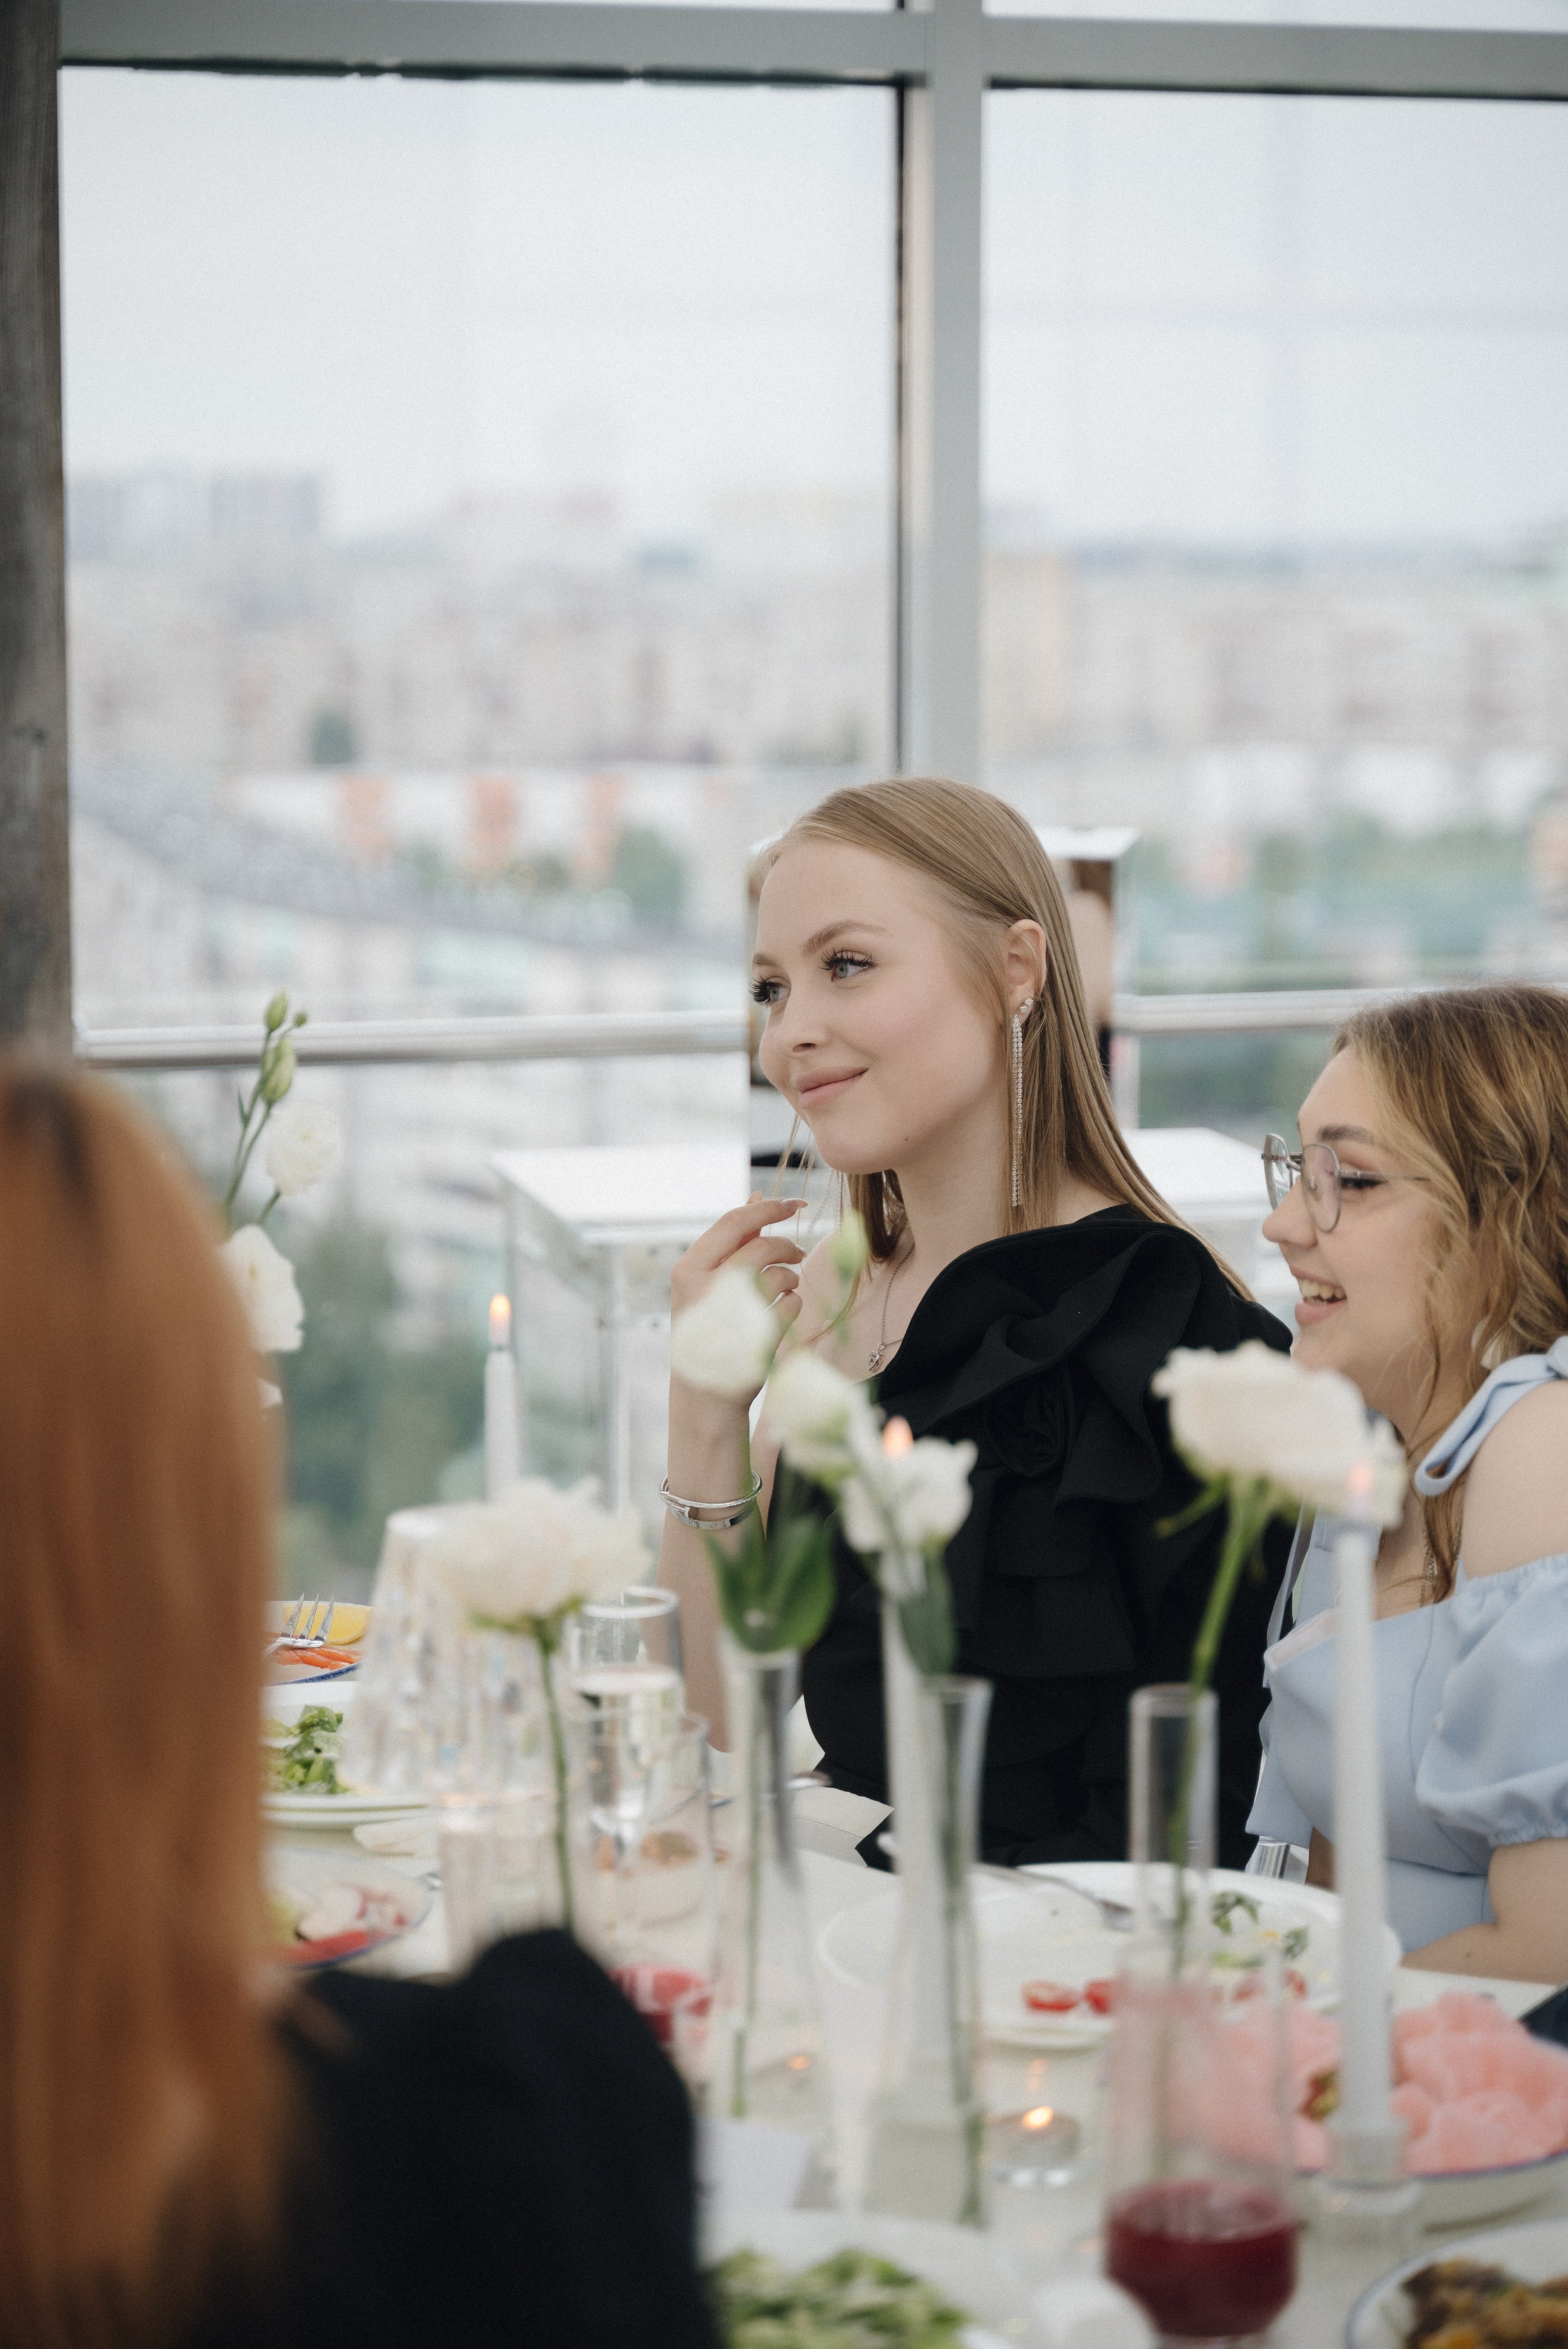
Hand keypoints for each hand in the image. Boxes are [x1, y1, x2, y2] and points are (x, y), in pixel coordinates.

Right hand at [670, 1192, 807, 1331]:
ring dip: (790, 1277)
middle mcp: (704, 1289)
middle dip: (787, 1246)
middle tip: (798, 1252)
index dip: (768, 1207)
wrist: (703, 1393)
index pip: (733, 1222)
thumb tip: (756, 1195)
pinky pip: (792, 1304)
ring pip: (780, 1275)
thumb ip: (733, 1241)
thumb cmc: (708, 1327)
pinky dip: (794, 1303)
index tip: (795, 1203)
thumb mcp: (708, 1282)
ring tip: (785, 1286)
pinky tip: (783, 1310)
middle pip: (761, 1247)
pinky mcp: (757, 1339)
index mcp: (689, 1269)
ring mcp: (731, 1316)